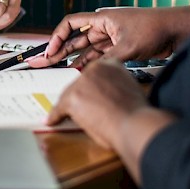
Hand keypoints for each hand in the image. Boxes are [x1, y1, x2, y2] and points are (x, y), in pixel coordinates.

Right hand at [27, 6, 189, 68]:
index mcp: (102, 19)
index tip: (50, 52)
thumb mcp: (128, 47)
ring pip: (86, 48)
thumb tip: (90, 73)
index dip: (57, 37)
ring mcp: (112, 37)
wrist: (176, 30)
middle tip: (43, 62)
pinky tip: (80, 71)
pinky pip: (98, 55)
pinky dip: (89, 63)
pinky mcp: (120, 46)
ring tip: (58, 70)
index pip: (71, 23)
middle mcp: (104, 26)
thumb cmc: (154, 29)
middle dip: (59, 50)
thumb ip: (107, 60)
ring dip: (73, 58)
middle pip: (75, 38)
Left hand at [44, 58, 176, 183]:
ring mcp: (82, 82)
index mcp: (111, 64)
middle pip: (78, 83)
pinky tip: (53, 120)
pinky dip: (55, 116)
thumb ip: (116, 87)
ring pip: (68, 95)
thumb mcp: (129, 90)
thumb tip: (105, 96)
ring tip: (68, 117)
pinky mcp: (73, 97)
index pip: (92, 75)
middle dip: (79, 98)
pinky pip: (59, 108)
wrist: (134, 124)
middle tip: (81, 110)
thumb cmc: (136, 114)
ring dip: (68, 107)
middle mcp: (95, 68)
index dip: (89, 88)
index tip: (88, 96)